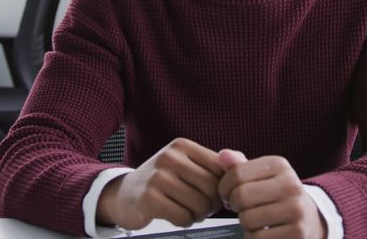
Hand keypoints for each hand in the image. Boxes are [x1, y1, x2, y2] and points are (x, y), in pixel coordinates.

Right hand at [97, 138, 223, 229]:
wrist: (124, 194)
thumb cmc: (162, 181)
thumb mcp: (187, 164)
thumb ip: (216, 164)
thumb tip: (242, 160)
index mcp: (182, 145)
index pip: (220, 168)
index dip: (222, 187)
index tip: (215, 194)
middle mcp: (169, 157)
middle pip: (212, 188)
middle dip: (211, 204)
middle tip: (201, 206)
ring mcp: (157, 177)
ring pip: (200, 205)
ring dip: (198, 214)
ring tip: (188, 210)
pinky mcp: (149, 198)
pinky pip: (183, 217)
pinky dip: (184, 221)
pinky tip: (175, 215)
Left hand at [216, 150, 326, 238]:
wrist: (310, 220)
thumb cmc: (276, 196)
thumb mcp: (260, 176)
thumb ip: (238, 166)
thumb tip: (223, 156)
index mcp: (279, 165)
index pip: (236, 173)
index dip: (224, 188)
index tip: (228, 194)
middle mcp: (291, 185)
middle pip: (241, 196)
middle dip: (234, 206)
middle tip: (240, 209)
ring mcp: (296, 210)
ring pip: (247, 219)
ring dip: (245, 224)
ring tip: (255, 220)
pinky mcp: (296, 233)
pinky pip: (257, 238)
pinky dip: (253, 238)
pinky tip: (264, 232)